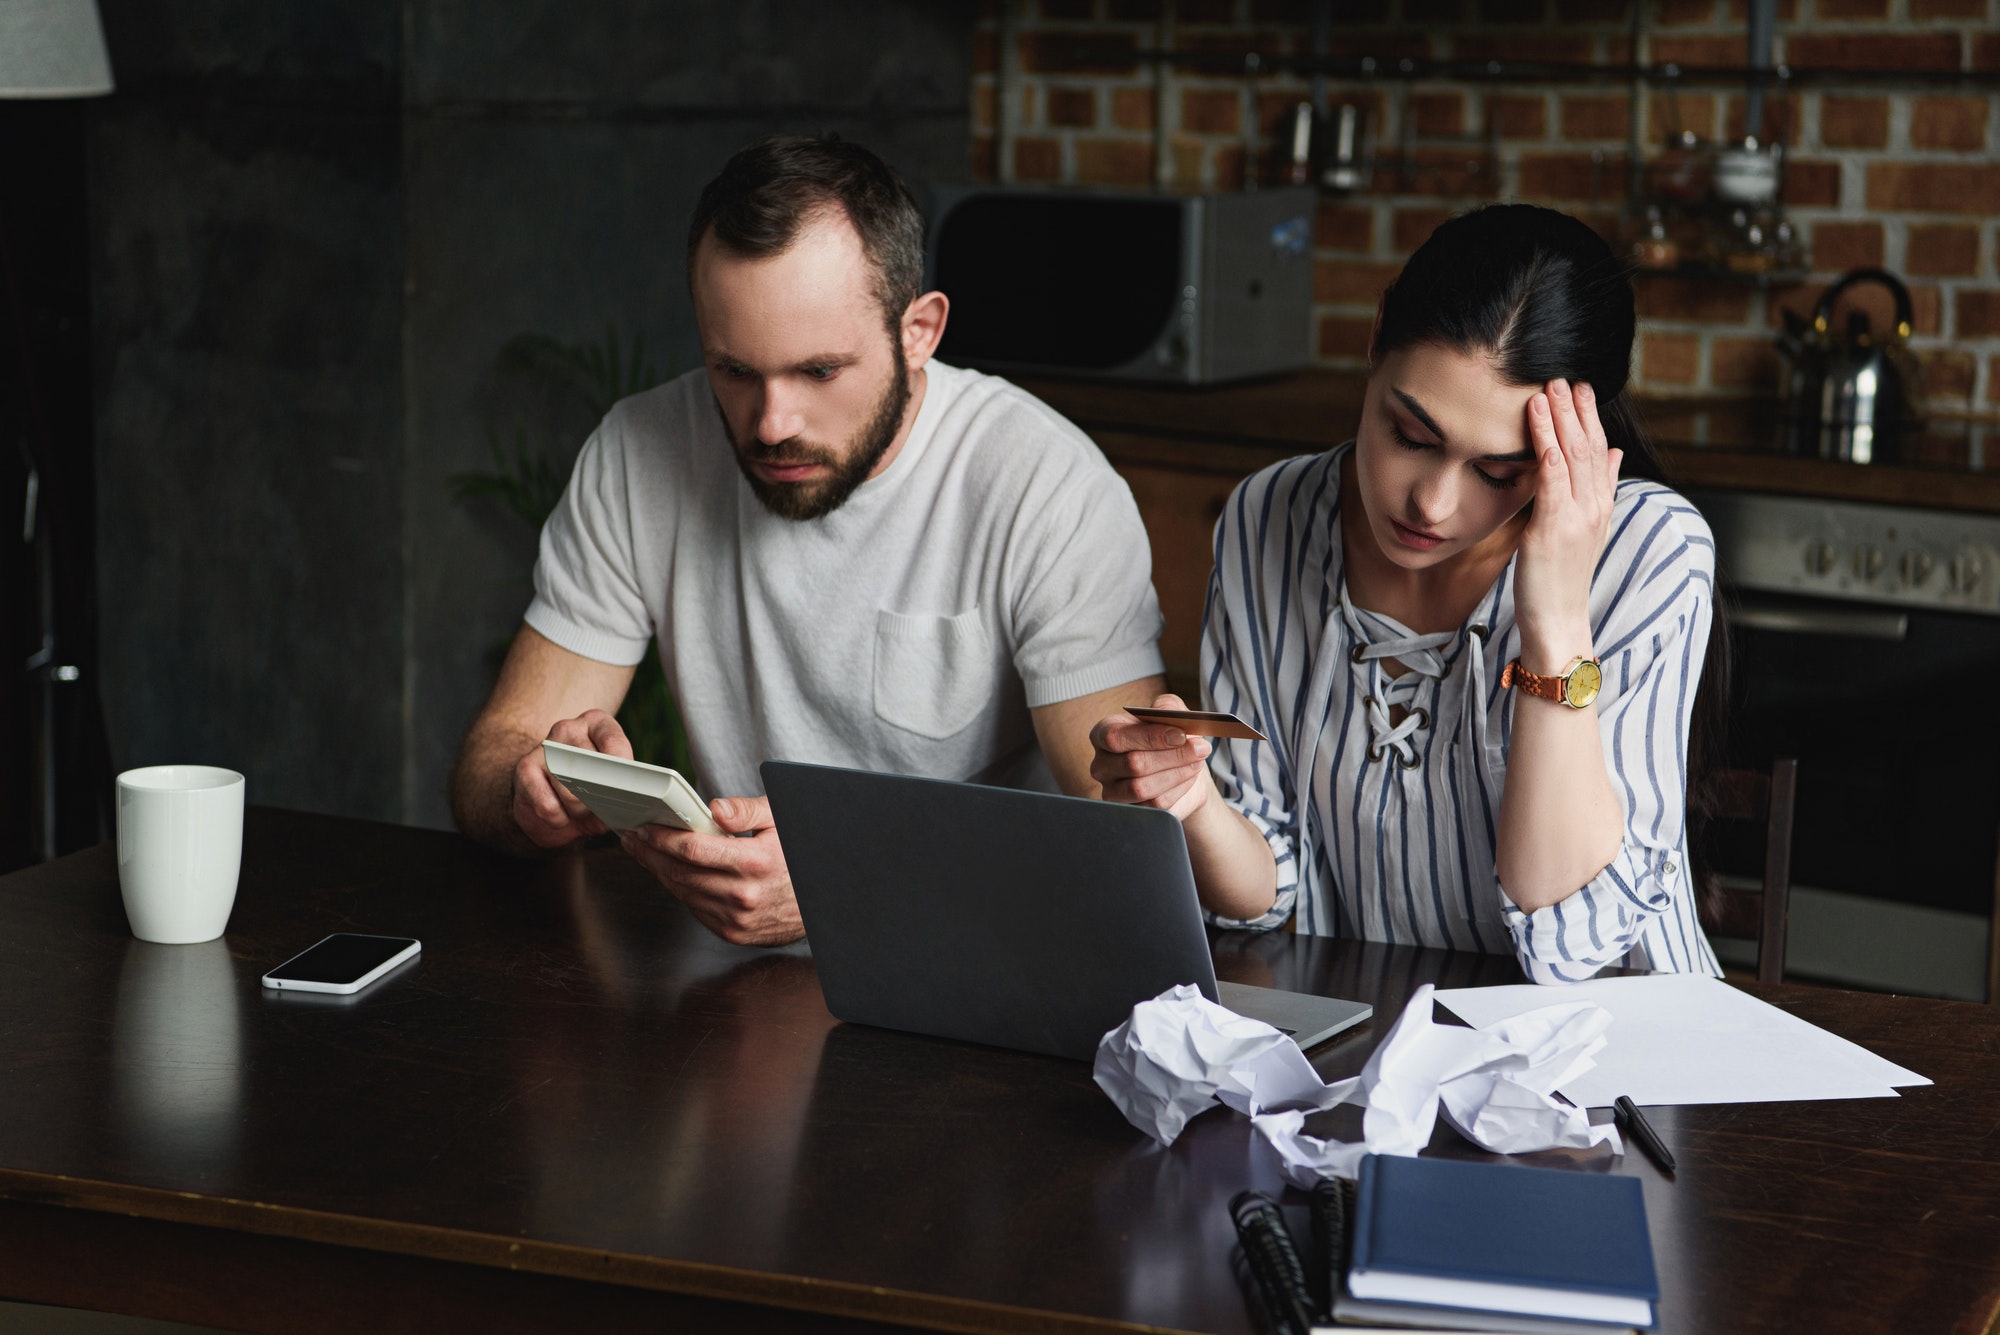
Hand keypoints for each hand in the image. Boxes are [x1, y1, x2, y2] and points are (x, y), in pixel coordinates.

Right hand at [511, 709, 631, 849]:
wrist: (549, 806)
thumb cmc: (589, 793)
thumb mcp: (612, 790)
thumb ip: (622, 790)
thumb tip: (630, 804)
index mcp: (597, 724)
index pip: (615, 744)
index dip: (623, 774)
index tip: (626, 790)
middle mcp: (569, 728)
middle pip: (592, 769)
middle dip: (599, 797)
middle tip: (598, 806)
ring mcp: (545, 746)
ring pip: (570, 791)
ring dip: (579, 811)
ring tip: (578, 811)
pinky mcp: (524, 768)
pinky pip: (548, 805)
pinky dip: (558, 820)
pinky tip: (560, 817)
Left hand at [620, 796, 803, 946]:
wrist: (820, 905)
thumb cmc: (798, 855)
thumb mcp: (782, 821)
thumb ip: (747, 811)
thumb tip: (715, 808)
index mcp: (756, 863)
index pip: (694, 849)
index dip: (663, 837)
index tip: (645, 827)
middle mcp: (744, 896)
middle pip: (681, 872)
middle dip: (652, 853)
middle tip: (634, 838)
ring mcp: (736, 919)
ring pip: (683, 892)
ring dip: (658, 872)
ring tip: (644, 853)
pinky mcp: (732, 933)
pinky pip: (694, 908)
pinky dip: (678, 889)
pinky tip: (669, 873)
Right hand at [1088, 693, 1215, 822]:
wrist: (1182, 768)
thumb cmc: (1171, 736)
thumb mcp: (1172, 712)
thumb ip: (1167, 706)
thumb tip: (1165, 713)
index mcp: (1103, 735)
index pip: (1115, 737)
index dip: (1149, 737)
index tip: (1181, 735)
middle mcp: (1101, 765)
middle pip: (1133, 764)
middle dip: (1172, 756)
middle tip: (1201, 748)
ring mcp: (1113, 792)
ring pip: (1142, 787)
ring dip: (1177, 773)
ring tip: (1197, 761)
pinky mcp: (1132, 812)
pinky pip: (1155, 805)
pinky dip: (1179, 789)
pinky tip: (1189, 776)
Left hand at [1514, 379, 1622, 669]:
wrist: (1559, 621)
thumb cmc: (1559, 580)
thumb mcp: (1582, 530)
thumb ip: (1597, 491)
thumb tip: (1612, 455)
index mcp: (1600, 506)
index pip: (1598, 453)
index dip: (1590, 419)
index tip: (1581, 390)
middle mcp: (1594, 506)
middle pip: (1589, 446)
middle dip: (1577, 409)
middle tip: (1565, 377)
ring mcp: (1578, 514)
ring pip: (1574, 453)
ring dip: (1561, 415)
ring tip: (1550, 385)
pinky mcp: (1555, 523)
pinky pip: (1551, 472)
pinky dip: (1544, 439)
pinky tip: (1535, 415)